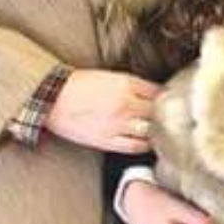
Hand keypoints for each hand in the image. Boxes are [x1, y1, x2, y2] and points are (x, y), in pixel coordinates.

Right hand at [47, 70, 162, 154]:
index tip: (169, 102)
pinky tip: (146, 142)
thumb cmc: (78, 85)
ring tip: (159, 132)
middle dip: (165, 115)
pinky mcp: (108, 140)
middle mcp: (125, 104)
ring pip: (150, 131)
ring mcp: (118, 124)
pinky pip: (135, 147)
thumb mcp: (110, 76)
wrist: (53, 98)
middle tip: (169, 119)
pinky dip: (144, 145)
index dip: (167, 98)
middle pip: (158, 113)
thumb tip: (153, 95)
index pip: (159, 92)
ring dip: (156, 132)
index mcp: (126, 84)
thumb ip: (133, 86)